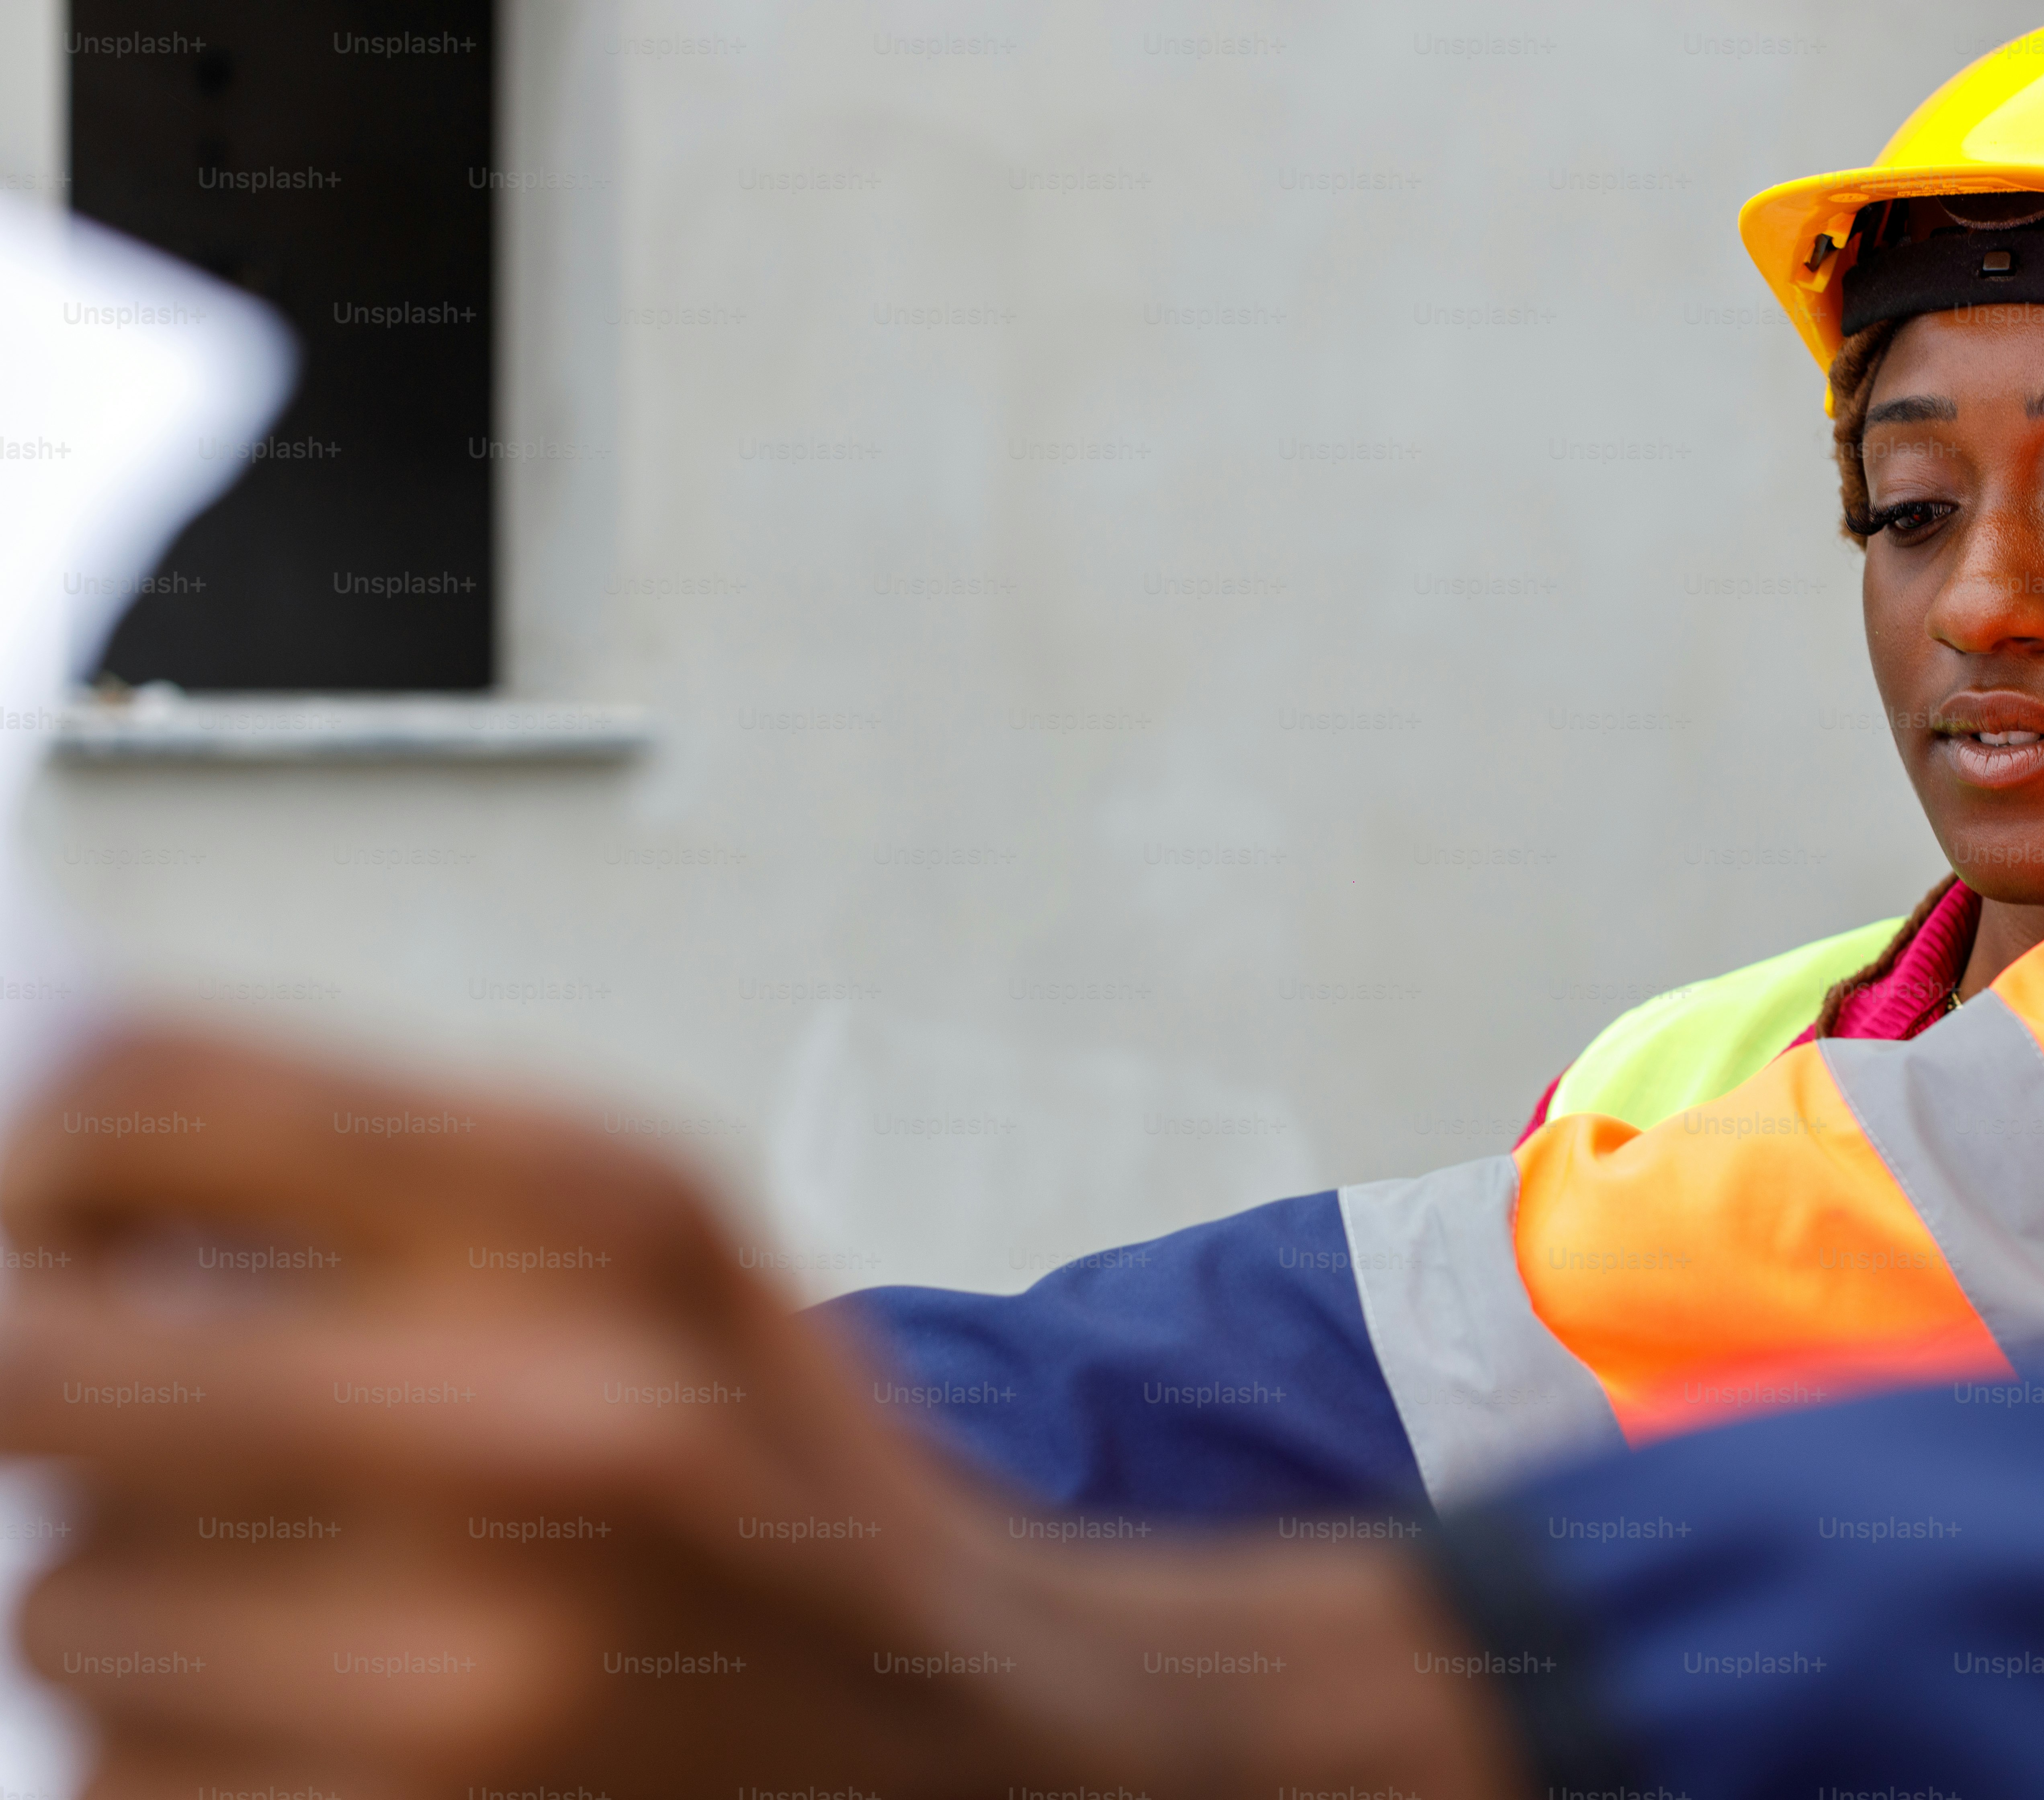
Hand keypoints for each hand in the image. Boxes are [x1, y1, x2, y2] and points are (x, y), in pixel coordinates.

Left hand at [0, 1027, 1527, 1799]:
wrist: (958, 1736)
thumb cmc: (779, 1478)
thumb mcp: (643, 1236)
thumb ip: (375, 1162)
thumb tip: (51, 1159)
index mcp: (592, 1210)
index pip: (138, 1092)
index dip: (52, 1150)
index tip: (61, 1210)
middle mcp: (536, 1417)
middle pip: (22, 1350)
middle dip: (31, 1357)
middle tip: (85, 1383)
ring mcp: (462, 1662)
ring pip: (68, 1597)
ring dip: (147, 1592)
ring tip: (321, 1590)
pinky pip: (126, 1769)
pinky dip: (198, 1740)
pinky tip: (343, 1711)